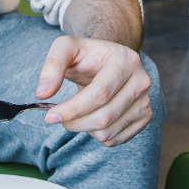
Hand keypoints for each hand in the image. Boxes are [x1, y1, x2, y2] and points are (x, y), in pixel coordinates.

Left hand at [36, 35, 151, 146]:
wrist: (106, 60)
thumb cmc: (85, 54)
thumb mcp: (65, 48)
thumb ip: (52, 66)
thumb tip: (43, 93)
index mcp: (125, 60)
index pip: (100, 93)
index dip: (73, 109)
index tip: (50, 116)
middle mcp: (141, 80)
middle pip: (105, 116)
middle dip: (75, 122)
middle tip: (57, 117)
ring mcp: (145, 100)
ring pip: (109, 131)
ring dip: (84, 129)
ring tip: (76, 113)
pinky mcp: (145, 116)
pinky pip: (116, 139)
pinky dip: (96, 135)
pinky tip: (90, 118)